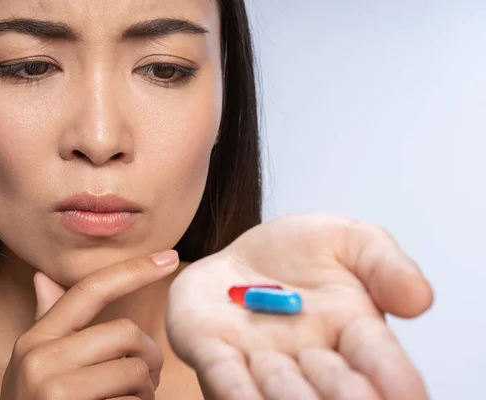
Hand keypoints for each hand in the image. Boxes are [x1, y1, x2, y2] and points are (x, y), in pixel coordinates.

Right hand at [0, 251, 179, 399]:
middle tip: (145, 379)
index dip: (134, 269)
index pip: (90, 290)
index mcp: (34, 341)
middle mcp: (39, 361)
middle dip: (148, 357)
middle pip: (126, 333)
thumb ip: (46, 324)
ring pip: (136, 371)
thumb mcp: (32, 368)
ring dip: (146, 391)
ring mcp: (56, 393)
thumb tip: (43, 277)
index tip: (171, 257)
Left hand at [166, 213, 433, 399]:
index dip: (392, 376)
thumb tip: (419, 297)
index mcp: (351, 331)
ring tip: (297, 397)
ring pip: (278, 389)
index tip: (406, 393)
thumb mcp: (349, 240)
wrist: (241, 253)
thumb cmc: (299, 252)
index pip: (377, 359)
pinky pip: (224, 377)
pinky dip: (235, 391)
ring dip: (290, 397)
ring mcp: (259, 359)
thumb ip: (384, 264)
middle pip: (331, 387)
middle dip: (343, 397)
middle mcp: (308, 356)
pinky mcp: (214, 352)